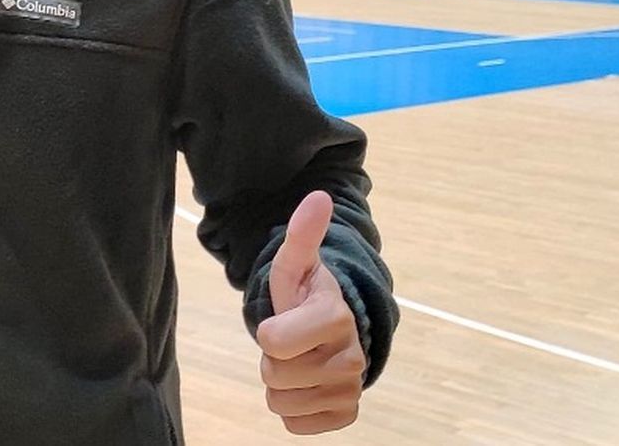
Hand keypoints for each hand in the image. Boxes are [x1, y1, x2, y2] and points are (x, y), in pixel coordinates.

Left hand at [256, 191, 366, 434]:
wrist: (333, 333)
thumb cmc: (305, 297)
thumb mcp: (295, 266)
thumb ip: (302, 235)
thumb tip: (318, 196)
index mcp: (335, 318)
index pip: (272, 342)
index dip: (268, 332)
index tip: (285, 318)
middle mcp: (350, 359)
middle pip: (274, 376)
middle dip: (273, 359)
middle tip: (291, 342)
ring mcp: (351, 391)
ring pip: (280, 404)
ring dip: (281, 385)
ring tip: (298, 360)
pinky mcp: (345, 415)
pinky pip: (295, 425)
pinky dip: (293, 409)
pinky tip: (306, 386)